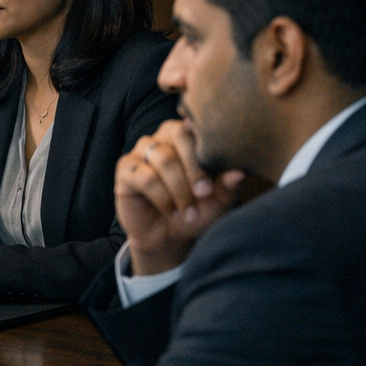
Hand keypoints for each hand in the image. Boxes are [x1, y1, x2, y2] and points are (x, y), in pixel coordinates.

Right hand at [115, 120, 245, 274]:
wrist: (169, 238)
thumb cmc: (197, 213)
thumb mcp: (218, 201)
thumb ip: (228, 185)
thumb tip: (240, 172)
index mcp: (187, 136)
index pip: (196, 127)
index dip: (208, 150)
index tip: (219, 176)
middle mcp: (162, 138)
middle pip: (178, 135)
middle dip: (194, 168)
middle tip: (204, 194)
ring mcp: (141, 152)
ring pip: (163, 159)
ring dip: (179, 189)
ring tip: (189, 212)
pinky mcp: (125, 170)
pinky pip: (145, 177)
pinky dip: (162, 197)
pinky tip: (171, 211)